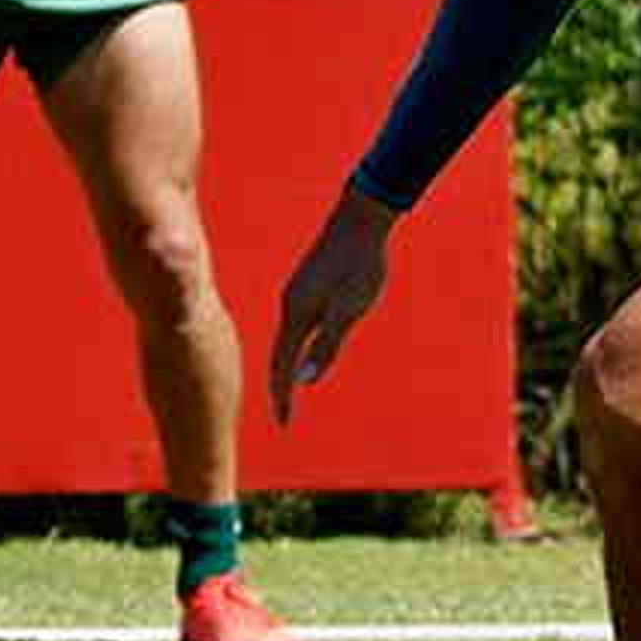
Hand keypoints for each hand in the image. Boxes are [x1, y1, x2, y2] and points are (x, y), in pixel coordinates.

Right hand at [267, 188, 397, 417]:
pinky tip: (300, 353)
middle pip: (279, 355)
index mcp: (298, 313)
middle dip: (279, 386)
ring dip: (284, 367)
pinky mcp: (306, 286)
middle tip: (284, 415)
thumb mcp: (351, 308)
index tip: (284, 422)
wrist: (360, 218)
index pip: (283, 365)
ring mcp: (296, 294)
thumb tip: (305, 378)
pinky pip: (294, 326)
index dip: (283, 395)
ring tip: (287, 391)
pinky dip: (293, 347)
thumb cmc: (361, 264)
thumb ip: (328, 343)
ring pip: (286, 339)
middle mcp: (290, 305)